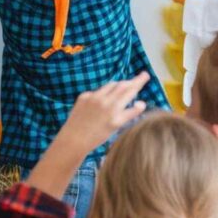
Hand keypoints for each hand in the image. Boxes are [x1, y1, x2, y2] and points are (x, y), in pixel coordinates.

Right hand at [27, 73, 149, 198]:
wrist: (73, 141)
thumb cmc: (75, 127)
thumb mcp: (80, 107)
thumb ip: (91, 99)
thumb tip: (100, 94)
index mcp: (90, 95)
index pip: (110, 85)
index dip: (121, 84)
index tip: (128, 84)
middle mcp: (100, 99)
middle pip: (121, 85)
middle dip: (133, 80)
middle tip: (144, 76)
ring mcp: (108, 110)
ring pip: (126, 92)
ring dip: (137, 85)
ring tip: (144, 81)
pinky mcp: (114, 122)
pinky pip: (130, 111)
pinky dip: (138, 107)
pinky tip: (142, 104)